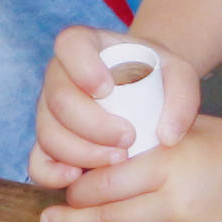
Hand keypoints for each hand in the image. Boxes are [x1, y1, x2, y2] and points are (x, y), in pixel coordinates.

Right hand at [29, 24, 199, 184]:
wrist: (145, 96)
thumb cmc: (157, 78)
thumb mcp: (179, 75)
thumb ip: (183, 96)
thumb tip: (166, 137)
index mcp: (85, 44)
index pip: (70, 44)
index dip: (82, 67)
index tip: (108, 88)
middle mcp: (59, 75)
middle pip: (58, 98)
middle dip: (92, 125)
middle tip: (128, 139)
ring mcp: (48, 111)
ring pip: (48, 133)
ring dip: (82, 152)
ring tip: (118, 160)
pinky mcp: (48, 143)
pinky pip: (37, 162)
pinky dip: (52, 174)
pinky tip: (78, 178)